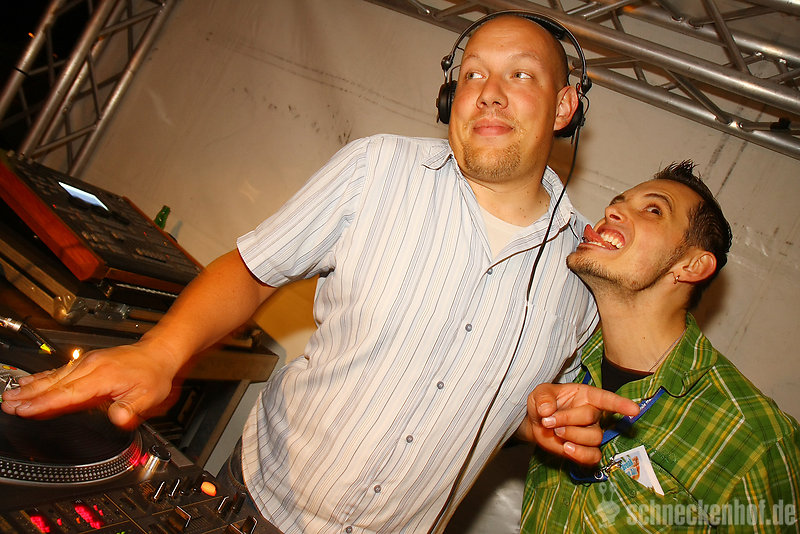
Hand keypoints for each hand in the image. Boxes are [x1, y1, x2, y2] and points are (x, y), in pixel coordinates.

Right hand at [0, 340, 180, 428]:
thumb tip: (118, 419)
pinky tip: (28, 382)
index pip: (68, 394)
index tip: (25, 410)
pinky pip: (59, 371)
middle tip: (7, 404)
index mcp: (103, 377)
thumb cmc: (154, 375)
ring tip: (10, 395)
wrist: (158, 353)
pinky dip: (41, 377)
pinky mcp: (87, 363)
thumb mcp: (149, 396)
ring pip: (54, 377)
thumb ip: (131, 409)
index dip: (45, 404)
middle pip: (55, 384)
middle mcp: (91, 367)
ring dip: (30, 387)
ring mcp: (88, 363)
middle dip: (29, 396)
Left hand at [518, 382, 639, 465]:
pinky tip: (567, 448)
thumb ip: (544, 398)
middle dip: (568, 420)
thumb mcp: (540, 393)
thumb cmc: (543, 403)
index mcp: (586, 396)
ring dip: (572, 436)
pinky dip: (580, 454)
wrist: (536, 422)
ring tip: (555, 431)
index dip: (620, 404)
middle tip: (549, 421)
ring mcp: (591, 433)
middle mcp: (593, 414)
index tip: (634, 410)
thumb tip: (547, 410)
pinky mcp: (585, 450)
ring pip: (594, 438)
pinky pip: (593, 457)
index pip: (606, 399)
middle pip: (592, 418)